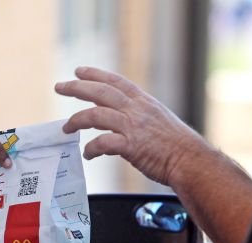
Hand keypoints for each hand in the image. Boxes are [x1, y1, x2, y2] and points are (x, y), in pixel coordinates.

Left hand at [55, 67, 206, 184]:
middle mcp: (137, 110)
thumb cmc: (178, 146)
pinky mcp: (131, 146)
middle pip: (100, 92)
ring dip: (76, 120)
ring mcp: (133, 127)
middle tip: (60, 87)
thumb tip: (123, 120)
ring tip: (67, 128)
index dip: (95, 74)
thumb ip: (140, 116)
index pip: (115, 81)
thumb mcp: (159, 120)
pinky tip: (87, 154)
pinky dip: (91, 149)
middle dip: (77, 87)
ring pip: (96, 114)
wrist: (191, 161)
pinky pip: (103, 143)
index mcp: (144, 102)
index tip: (79, 71)